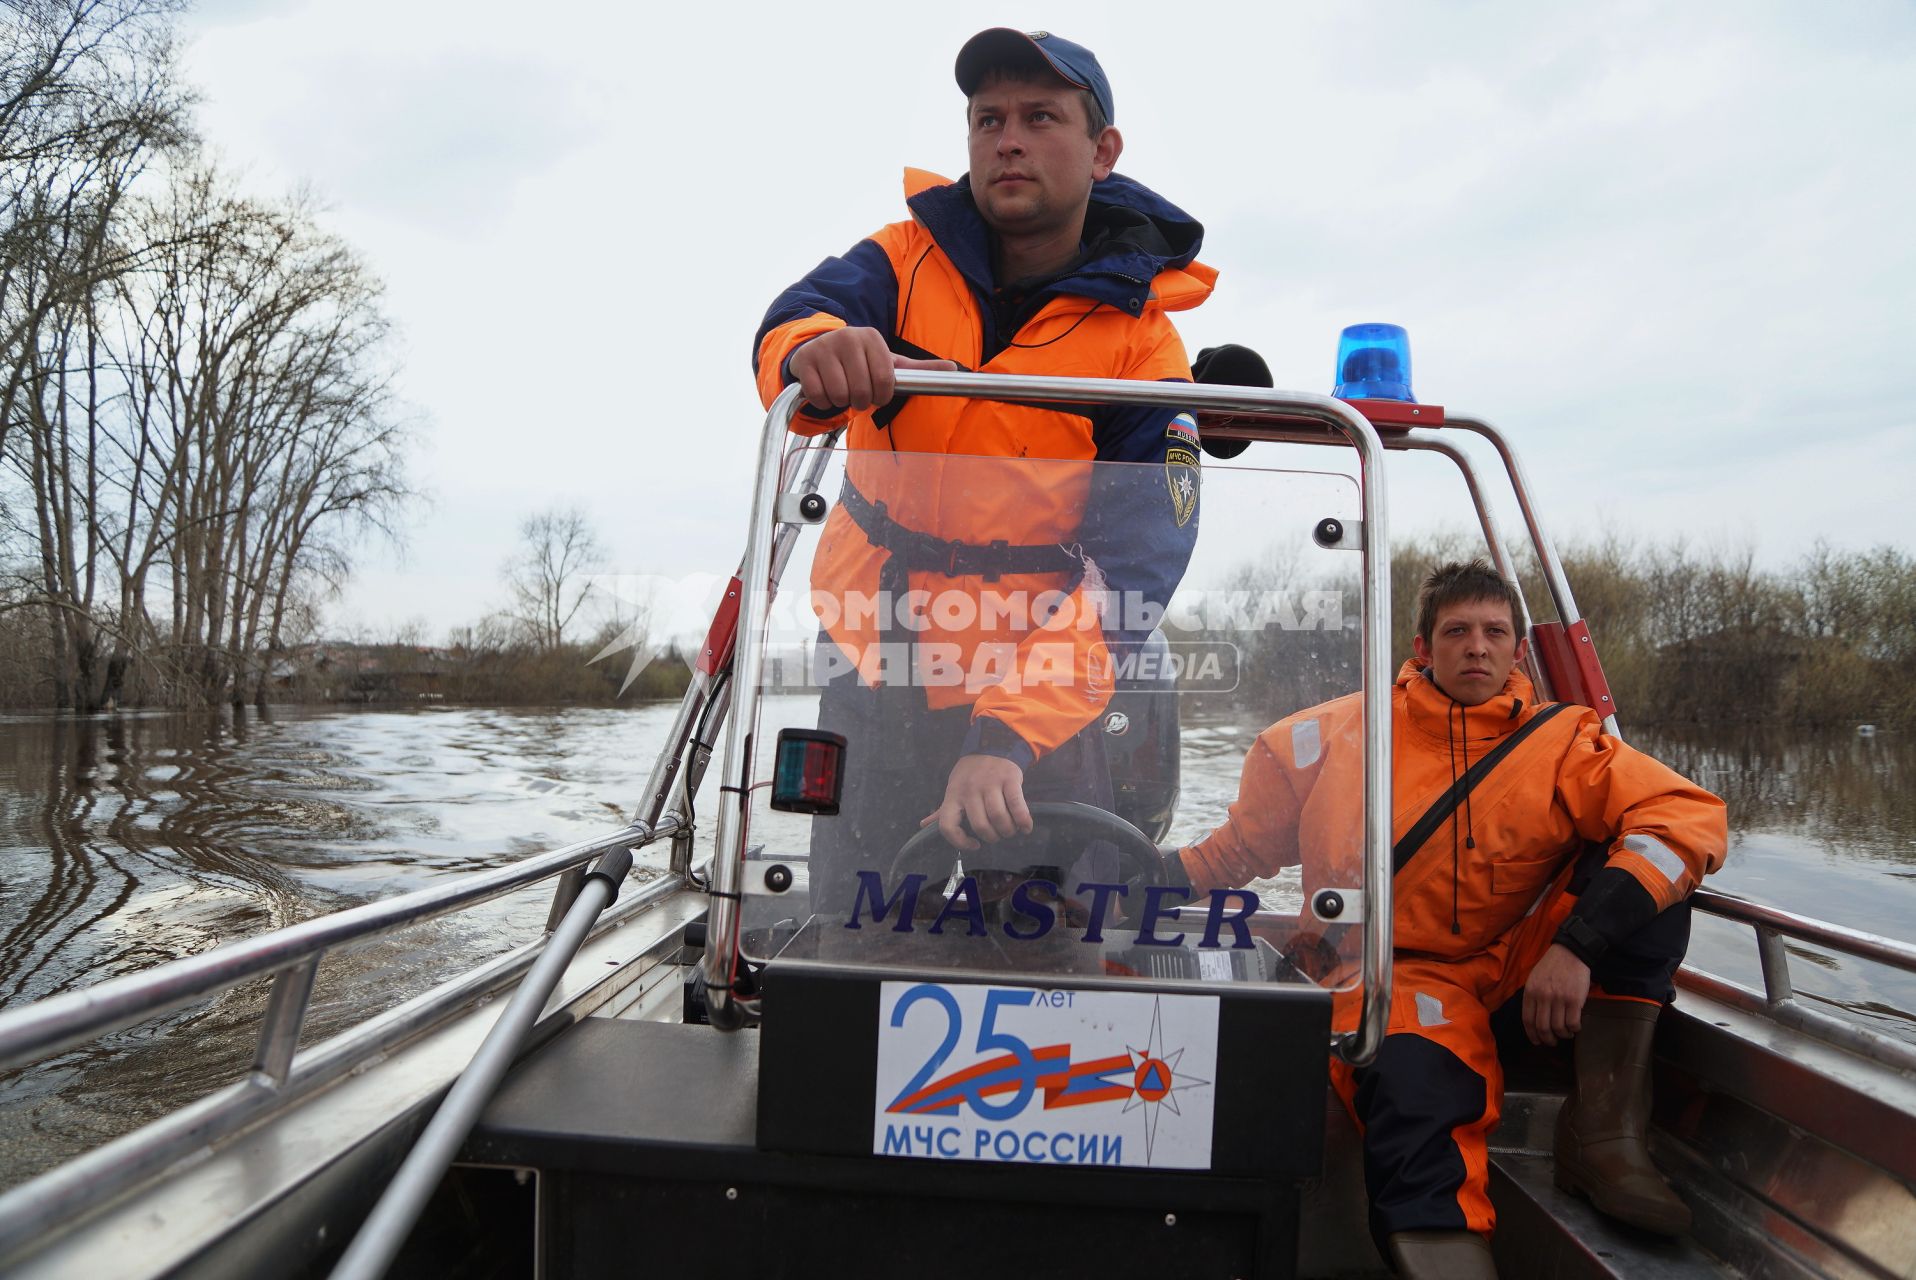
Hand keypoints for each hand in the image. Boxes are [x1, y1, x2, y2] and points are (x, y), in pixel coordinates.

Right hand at [788, 327, 956, 411]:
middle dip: (861, 400)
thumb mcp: (889, 361)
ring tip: (842, 389)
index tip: (877, 391)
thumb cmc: (860, 360)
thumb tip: (954, 369)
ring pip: (839, 394)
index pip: (885, 379)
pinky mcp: (805, 362)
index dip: (881, 394)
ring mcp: (824, 348)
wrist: (820, 348)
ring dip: (842, 401)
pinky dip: (823, 401)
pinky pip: (819, 396)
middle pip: (861, 391)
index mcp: (872, 337)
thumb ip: (920, 369)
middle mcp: (848, 338)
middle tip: (858, 393)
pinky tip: (825, 389)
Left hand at [920, 754, 1030, 850]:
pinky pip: (1017, 805)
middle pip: (980, 824)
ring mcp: (990, 783)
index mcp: (953, 795)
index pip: (947, 825)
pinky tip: (1026, 827)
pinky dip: (1023, 821)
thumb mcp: (953, 788)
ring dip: (1007, 830)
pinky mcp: (1010, 779)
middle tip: (997, 836)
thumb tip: (924, 824)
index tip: (974, 844)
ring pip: (998, 817)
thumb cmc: (970, 773)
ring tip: (1010, 831)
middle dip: (991, 837)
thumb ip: (942, 809)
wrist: (992, 745)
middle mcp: (970, 790)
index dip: (959, 841)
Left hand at [1523, 943, 1591, 1046]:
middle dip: (1548, 1039)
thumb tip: (1533, 1019)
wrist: (1571, 953)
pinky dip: (1574, 1029)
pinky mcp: (1575, 1000)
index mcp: (1530, 991)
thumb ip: (1533, 997)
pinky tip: (1575, 1027)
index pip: (1528, 1020)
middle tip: (1553, 1042)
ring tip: (1566, 1034)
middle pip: (1543, 1027)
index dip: (1532, 1034)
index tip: (1537, 1041)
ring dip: (1563, 1035)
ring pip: (1558, 1027)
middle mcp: (1543, 996)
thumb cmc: (1552, 966)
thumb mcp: (1534, 978)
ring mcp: (1559, 998)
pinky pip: (1573, 1022)